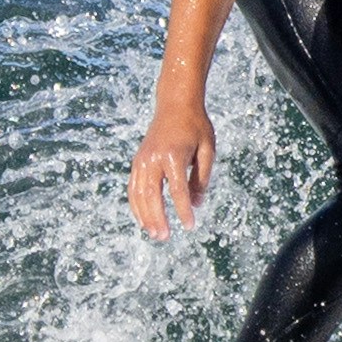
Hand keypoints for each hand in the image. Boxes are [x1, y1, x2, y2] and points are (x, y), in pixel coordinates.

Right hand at [128, 93, 215, 235]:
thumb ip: (202, 177)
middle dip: (158, 218)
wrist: (175, 104)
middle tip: (165, 237)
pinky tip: (143, 220)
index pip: (178, 190)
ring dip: (145, 216)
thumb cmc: (195, 126)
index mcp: (174, 155)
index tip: (190, 227)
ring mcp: (142, 160)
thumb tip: (196, 204)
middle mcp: (154, 158)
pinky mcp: (138, 161)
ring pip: (139, 193)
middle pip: (152, 195)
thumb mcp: (207, 149)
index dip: (183, 211)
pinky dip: (136, 205)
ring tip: (154, 234)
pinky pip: (133, 187)